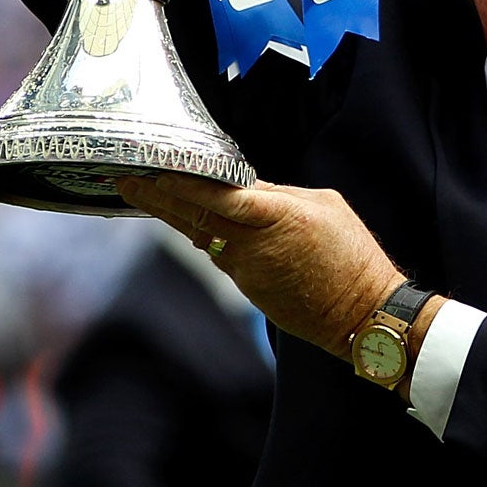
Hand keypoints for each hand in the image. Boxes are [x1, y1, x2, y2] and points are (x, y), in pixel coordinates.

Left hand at [119, 173, 407, 359]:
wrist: (361, 314)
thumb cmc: (353, 256)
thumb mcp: (326, 207)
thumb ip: (282, 195)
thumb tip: (246, 188)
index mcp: (283, 217)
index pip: (225, 197)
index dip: (189, 185)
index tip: (157, 172)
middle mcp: (257, 245)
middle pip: (197, 217)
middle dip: (158, 197)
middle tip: (124, 180)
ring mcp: (248, 270)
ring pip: (202, 234)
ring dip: (173, 213)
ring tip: (142, 192)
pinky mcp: (247, 288)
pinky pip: (219, 253)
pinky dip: (203, 234)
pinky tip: (186, 219)